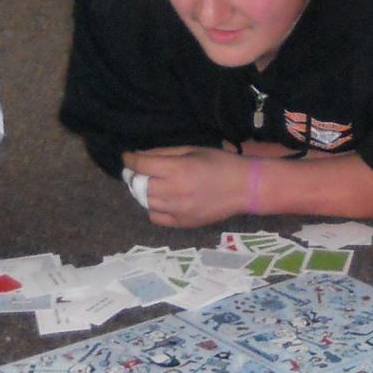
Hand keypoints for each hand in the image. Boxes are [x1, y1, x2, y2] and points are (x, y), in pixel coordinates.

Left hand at [122, 147, 248, 228]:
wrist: (244, 187)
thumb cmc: (220, 163)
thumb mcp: (192, 150)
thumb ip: (164, 153)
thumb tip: (139, 156)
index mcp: (177, 170)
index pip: (141, 165)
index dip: (130, 159)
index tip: (127, 157)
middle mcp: (174, 192)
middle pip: (139, 185)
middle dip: (133, 176)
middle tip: (135, 171)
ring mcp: (177, 210)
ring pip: (145, 202)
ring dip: (142, 192)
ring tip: (149, 184)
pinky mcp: (182, 223)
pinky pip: (156, 216)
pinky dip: (153, 207)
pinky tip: (161, 199)